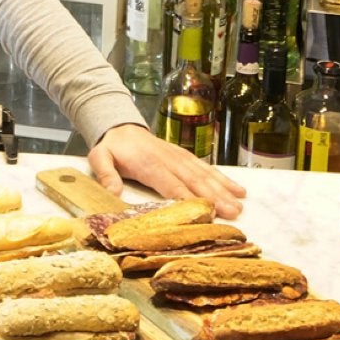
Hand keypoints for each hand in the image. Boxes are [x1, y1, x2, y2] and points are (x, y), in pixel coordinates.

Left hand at [87, 124, 245, 218]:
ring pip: (205, 175)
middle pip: (194, 181)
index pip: (170, 183)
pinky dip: (223, 179)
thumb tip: (112, 193)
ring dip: (223, 190)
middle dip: (214, 197)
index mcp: (149, 163)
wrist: (120, 125)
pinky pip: (206, 168)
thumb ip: (105, 174)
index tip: (203, 212)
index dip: (187, 197)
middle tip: (232, 213)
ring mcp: (180, 158)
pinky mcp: (186, 157)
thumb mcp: (100, 158)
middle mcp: (169, 160)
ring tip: (239, 206)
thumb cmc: (112, 147)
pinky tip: (238, 190)